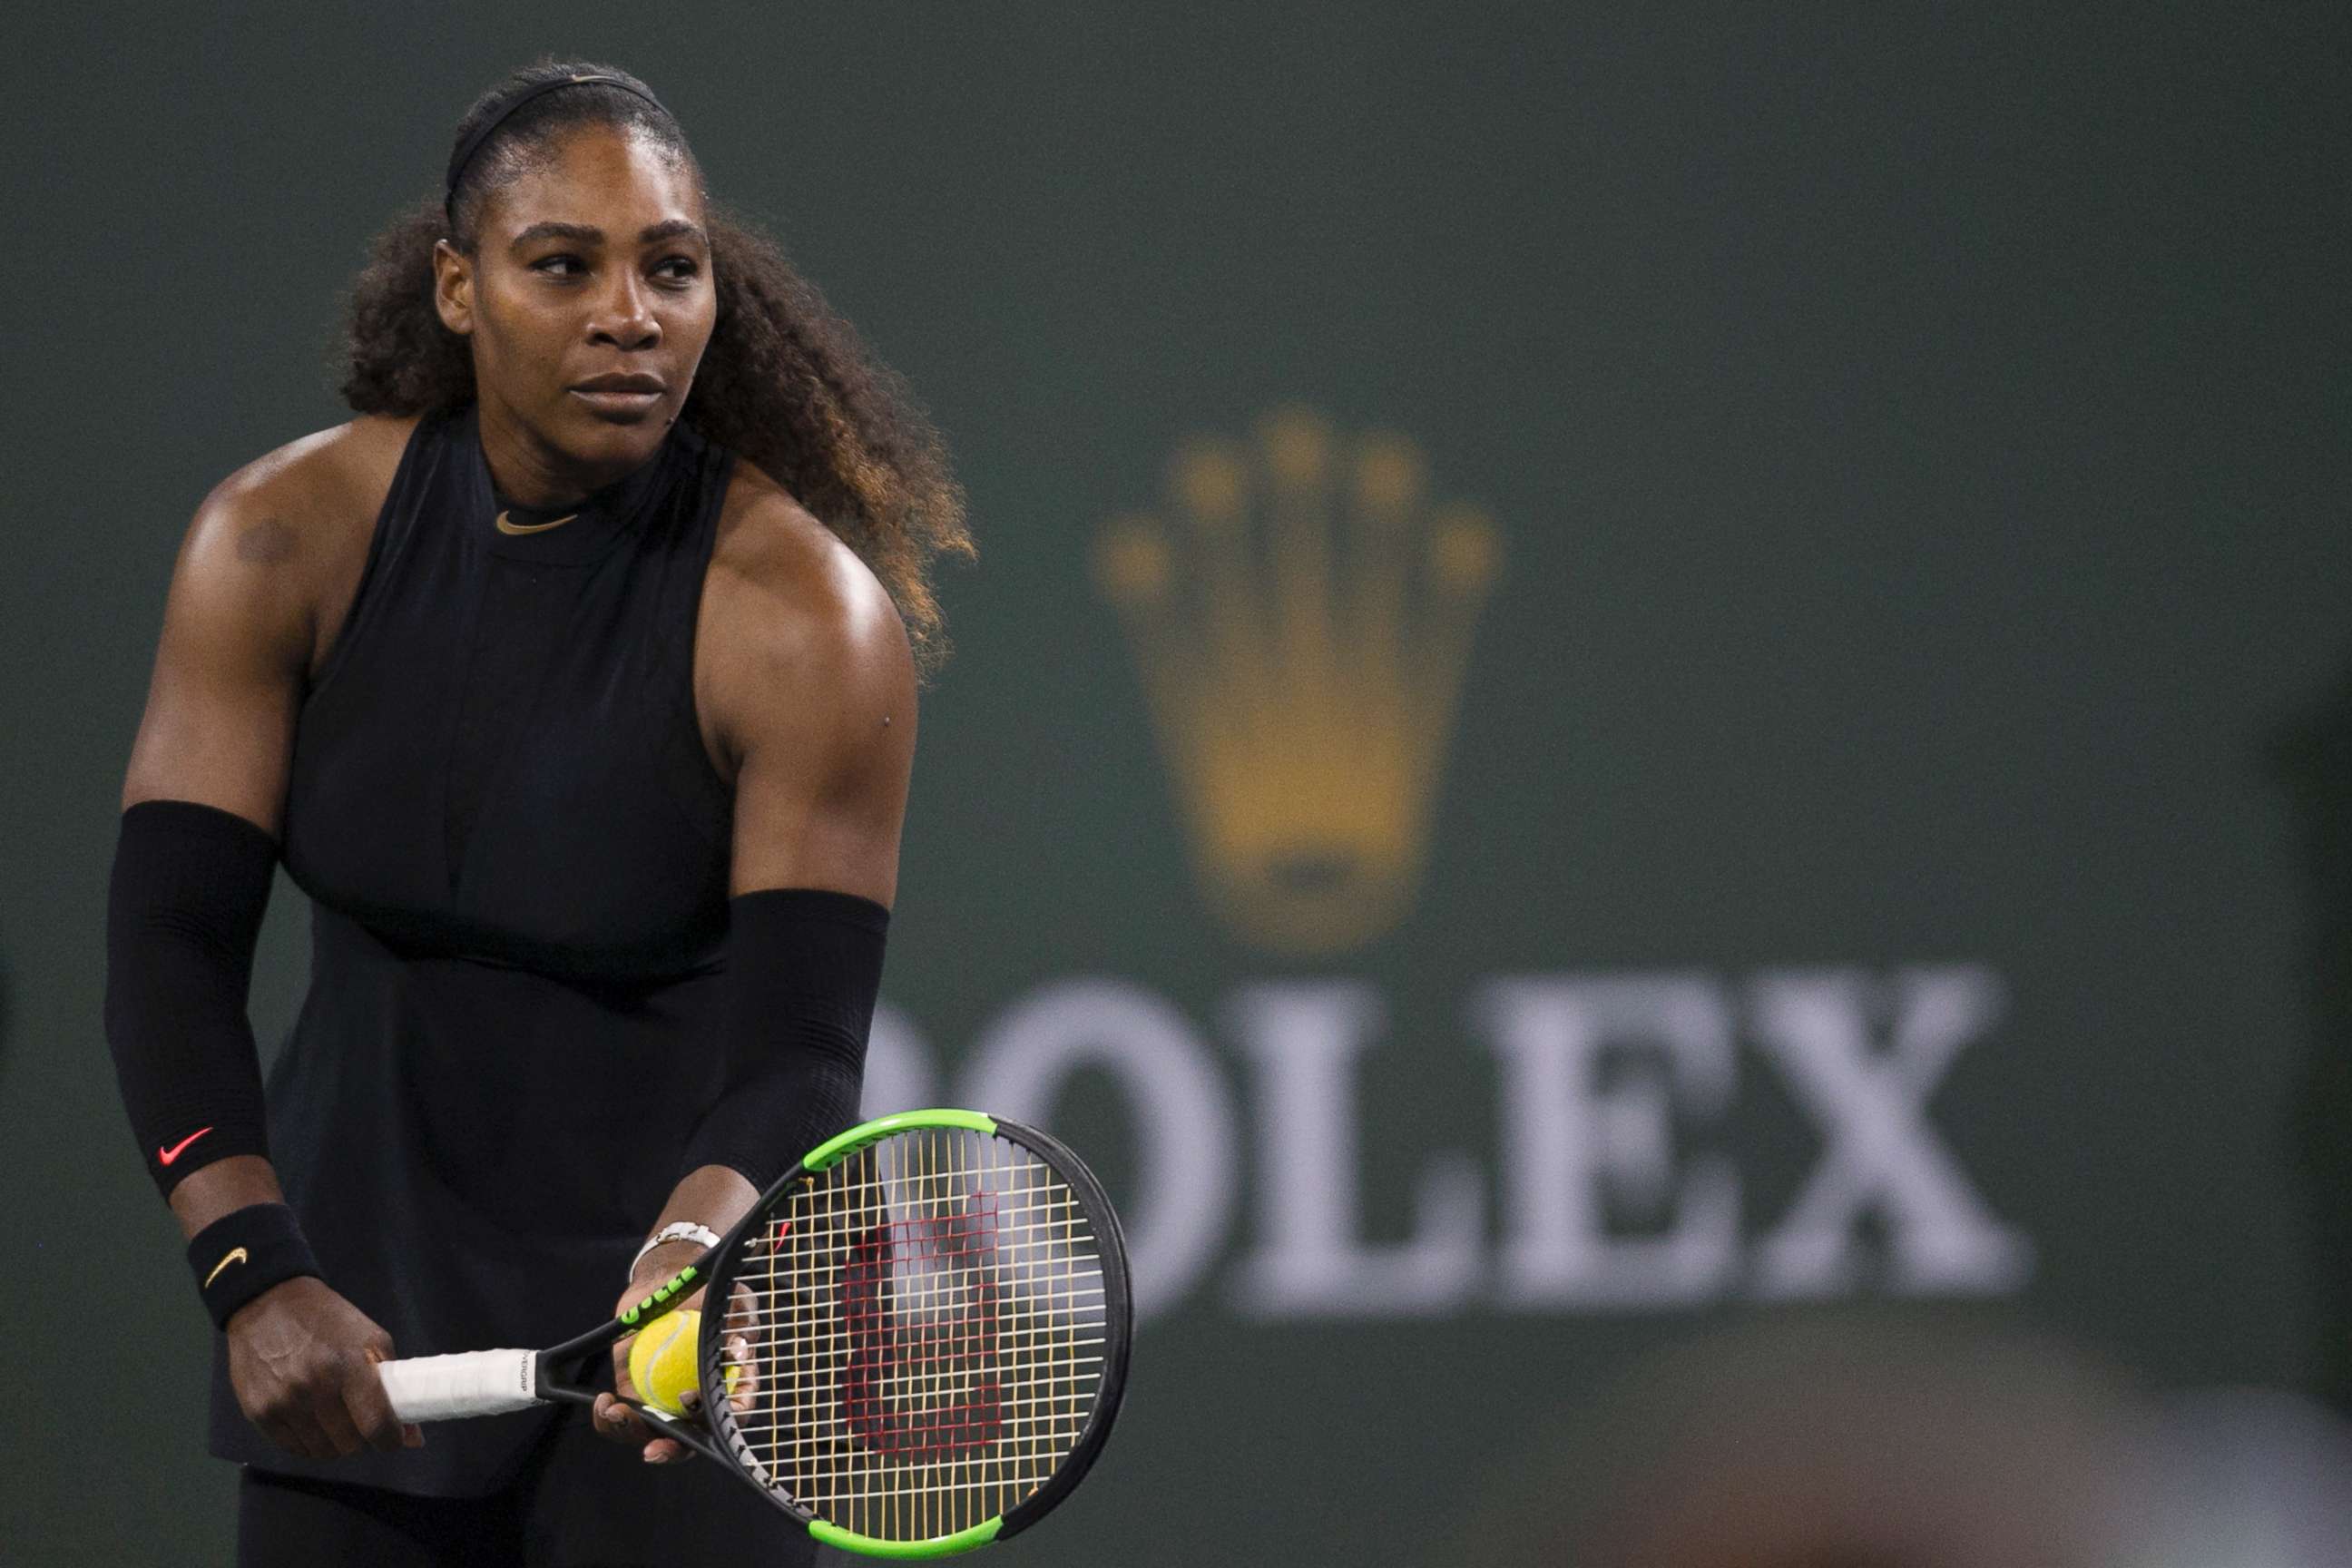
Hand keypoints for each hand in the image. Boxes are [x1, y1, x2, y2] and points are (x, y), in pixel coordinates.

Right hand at [226, 1275, 422, 1458]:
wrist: (267, 1303)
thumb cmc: (327, 1319)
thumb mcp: (369, 1337)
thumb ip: (393, 1384)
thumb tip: (412, 1437)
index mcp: (349, 1363)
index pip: (375, 1423)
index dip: (390, 1440)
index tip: (395, 1439)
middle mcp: (314, 1386)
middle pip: (349, 1444)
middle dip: (364, 1441)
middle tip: (364, 1426)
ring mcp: (283, 1401)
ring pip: (322, 1451)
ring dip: (336, 1445)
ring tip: (339, 1425)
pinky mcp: (258, 1412)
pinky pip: (292, 1448)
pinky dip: (309, 1444)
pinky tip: (315, 1426)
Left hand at [593, 1242, 760, 1464]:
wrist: (666, 1280)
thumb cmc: (705, 1290)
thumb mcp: (729, 1300)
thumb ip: (741, 1321)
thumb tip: (738, 1350)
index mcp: (730, 1383)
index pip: (732, 1412)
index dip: (714, 1419)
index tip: (689, 1401)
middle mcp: (700, 1401)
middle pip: (691, 1439)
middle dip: (671, 1449)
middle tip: (653, 1448)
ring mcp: (666, 1402)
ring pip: (653, 1433)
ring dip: (632, 1431)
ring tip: (614, 1410)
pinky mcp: (636, 1397)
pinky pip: (624, 1416)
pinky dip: (610, 1417)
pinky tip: (603, 1401)